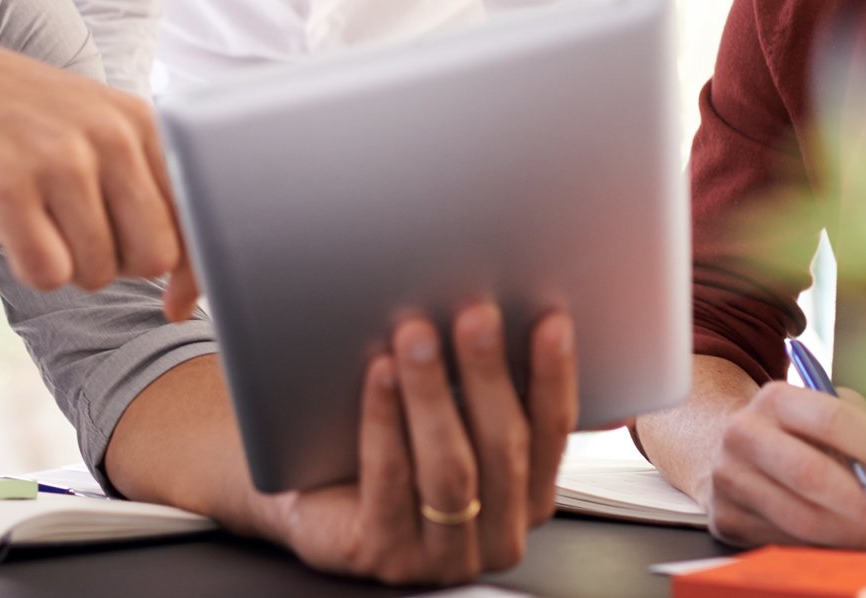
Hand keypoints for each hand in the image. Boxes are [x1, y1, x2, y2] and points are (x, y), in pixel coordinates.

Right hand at [0, 40, 197, 318]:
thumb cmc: (24, 124)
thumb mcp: (98, 130)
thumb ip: (151, 195)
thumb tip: (188, 298)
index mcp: (141, 122)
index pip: (198, 217)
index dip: (193, 274)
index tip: (175, 302)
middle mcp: (108, 136)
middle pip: (153, 256)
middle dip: (120, 265)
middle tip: (80, 235)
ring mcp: (57, 159)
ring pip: (98, 271)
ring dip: (70, 264)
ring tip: (41, 218)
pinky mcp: (6, 187)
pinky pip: (48, 274)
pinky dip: (32, 268)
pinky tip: (14, 227)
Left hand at [270, 305, 575, 585]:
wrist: (312, 502)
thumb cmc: (391, 447)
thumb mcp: (449, 416)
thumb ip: (483, 385)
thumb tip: (499, 311)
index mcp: (526, 497)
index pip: (551, 434)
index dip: (554, 377)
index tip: (551, 322)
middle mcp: (496, 534)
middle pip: (503, 450)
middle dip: (489, 376)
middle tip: (476, 315)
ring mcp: (443, 554)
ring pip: (450, 471)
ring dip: (434, 395)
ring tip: (417, 335)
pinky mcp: (387, 555)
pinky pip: (389, 482)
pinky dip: (385, 422)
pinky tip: (379, 375)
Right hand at [702, 381, 865, 549]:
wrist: (734, 451)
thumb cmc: (798, 434)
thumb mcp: (826, 411)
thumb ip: (859, 428)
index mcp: (775, 399)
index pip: (832, 419)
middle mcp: (744, 434)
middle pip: (810, 474)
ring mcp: (729, 478)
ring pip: (801, 519)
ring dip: (853, 537)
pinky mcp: (727, 518)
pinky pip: (786, 544)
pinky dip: (825, 550)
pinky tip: (845, 544)